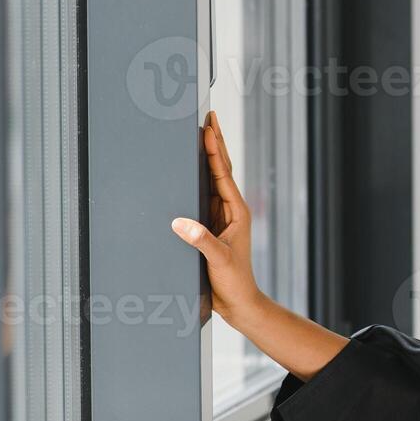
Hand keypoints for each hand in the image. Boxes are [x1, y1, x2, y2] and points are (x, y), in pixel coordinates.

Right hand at [171, 110, 263, 325]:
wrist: (239, 303)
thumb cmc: (234, 282)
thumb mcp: (218, 260)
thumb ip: (200, 241)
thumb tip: (180, 222)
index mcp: (237, 211)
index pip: (223, 173)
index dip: (215, 148)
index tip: (208, 126)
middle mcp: (230, 210)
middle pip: (220, 169)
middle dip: (214, 142)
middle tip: (208, 117)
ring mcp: (221, 217)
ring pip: (212, 180)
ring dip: (206, 157)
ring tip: (200, 134)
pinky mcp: (211, 226)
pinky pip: (203, 196)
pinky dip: (197, 179)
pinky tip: (190, 171)